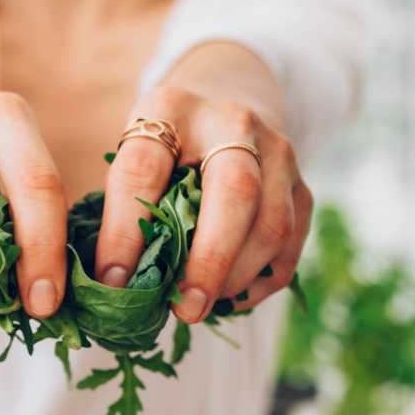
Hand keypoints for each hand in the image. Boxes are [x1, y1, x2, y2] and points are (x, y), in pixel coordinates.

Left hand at [95, 84, 312, 322]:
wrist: (229, 105)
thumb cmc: (167, 150)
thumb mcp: (137, 158)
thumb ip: (127, 211)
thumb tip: (120, 289)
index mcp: (171, 110)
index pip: (143, 170)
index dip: (124, 232)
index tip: (112, 283)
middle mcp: (233, 123)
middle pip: (235, 192)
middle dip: (209, 260)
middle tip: (185, 309)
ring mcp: (278, 154)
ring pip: (271, 226)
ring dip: (234, 278)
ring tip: (200, 304)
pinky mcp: (302, 188)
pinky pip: (288, 250)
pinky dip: (257, 285)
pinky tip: (227, 297)